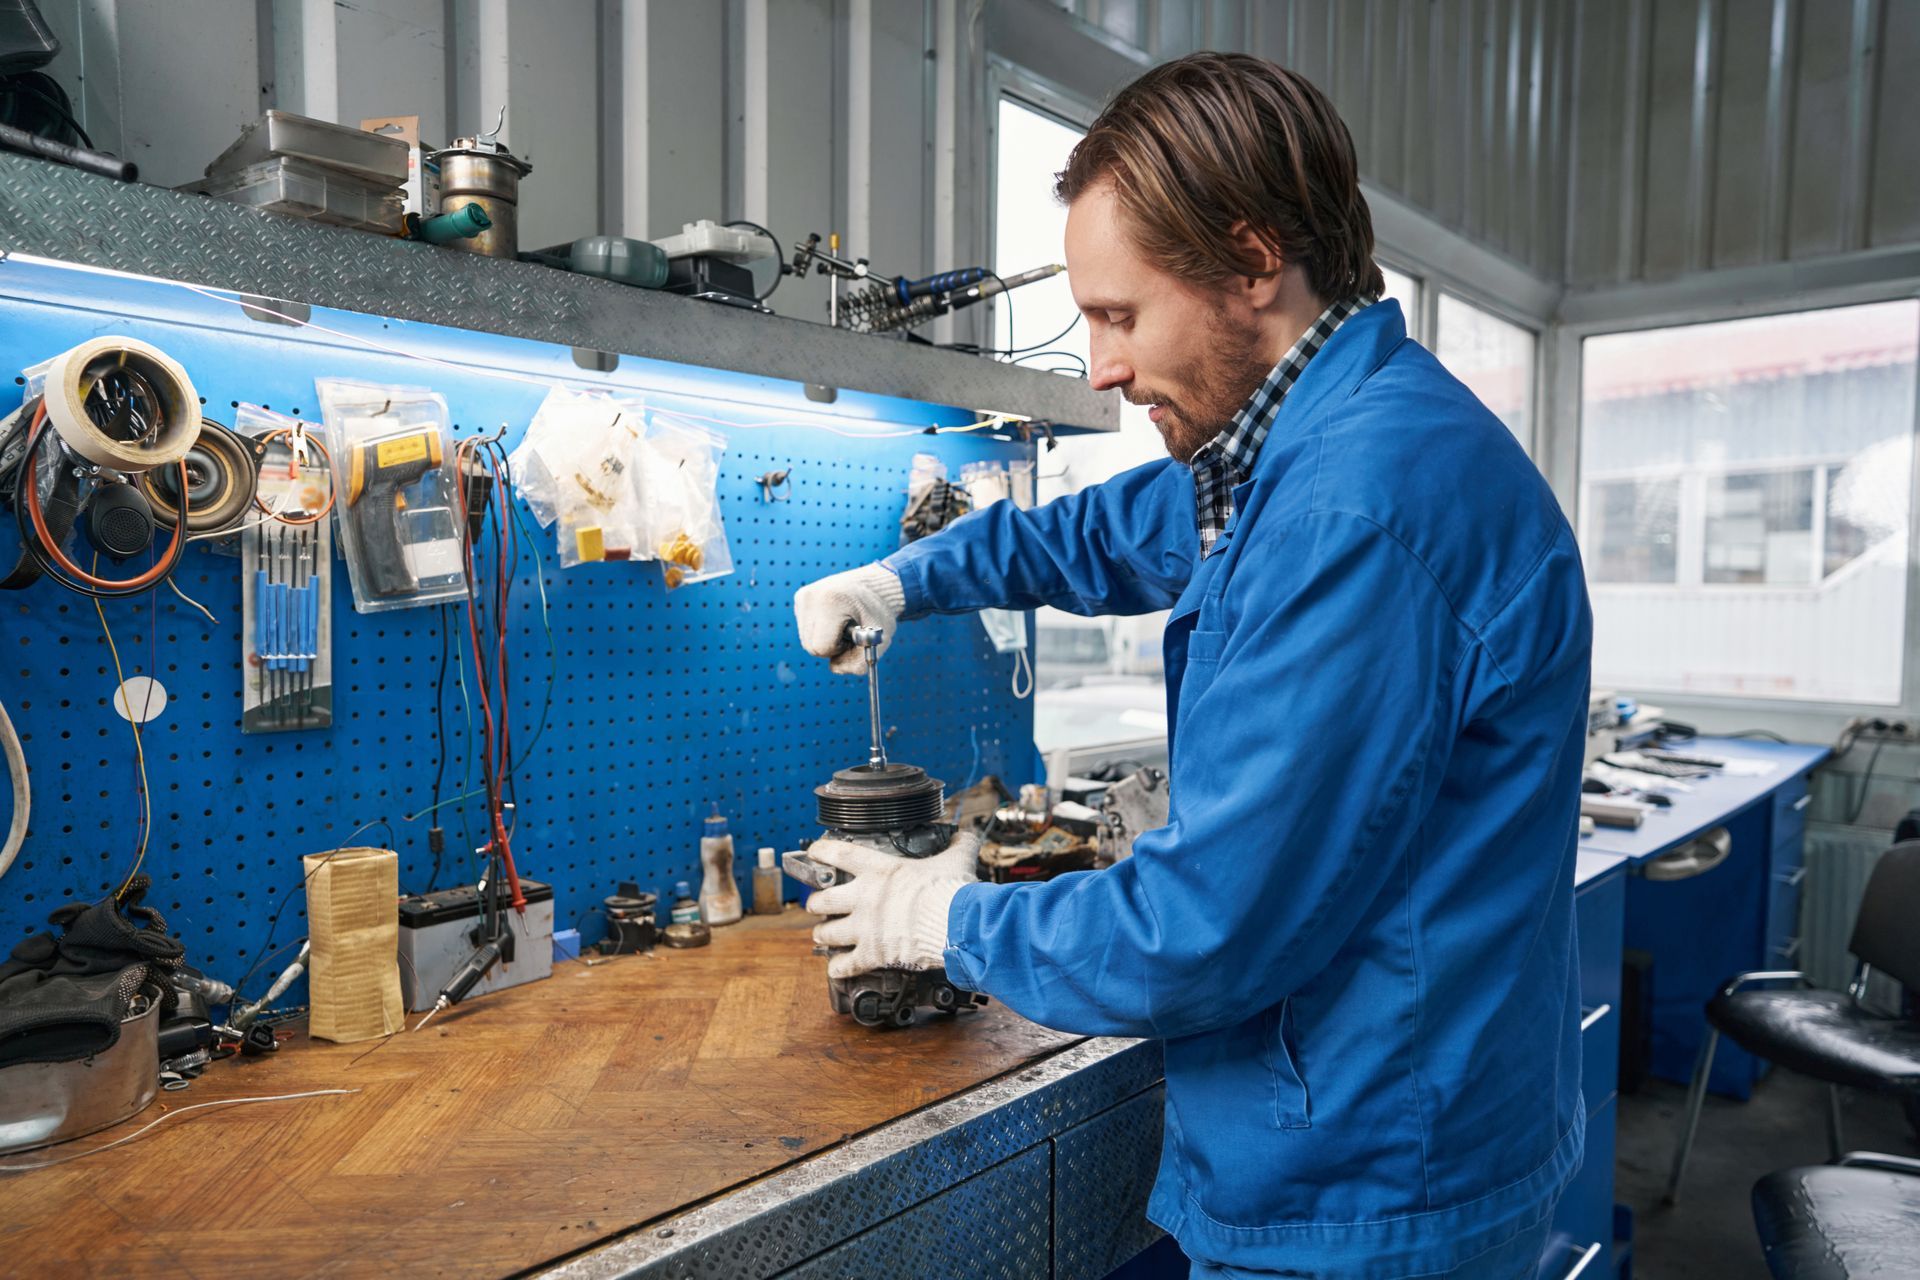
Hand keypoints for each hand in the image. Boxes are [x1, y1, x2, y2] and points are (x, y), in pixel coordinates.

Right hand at [794, 563, 905, 674]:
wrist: (874, 585)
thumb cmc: (878, 611)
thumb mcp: (878, 640)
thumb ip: (859, 662)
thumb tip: (835, 667)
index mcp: (831, 602)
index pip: (822, 647)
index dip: (840, 649)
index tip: (854, 637)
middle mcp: (811, 597)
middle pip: (810, 646)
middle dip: (831, 646)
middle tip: (850, 632)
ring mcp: (804, 596)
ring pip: (806, 639)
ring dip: (825, 639)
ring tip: (843, 624)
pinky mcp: (801, 598)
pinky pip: (805, 628)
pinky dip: (820, 629)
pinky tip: (835, 617)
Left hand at [804, 834, 980, 979]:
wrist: (955, 924)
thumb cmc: (952, 891)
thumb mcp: (955, 860)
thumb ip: (958, 846)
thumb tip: (966, 836)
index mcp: (881, 870)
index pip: (840, 854)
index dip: (821, 852)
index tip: (813, 852)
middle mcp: (865, 897)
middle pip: (823, 900)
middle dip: (816, 903)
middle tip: (816, 904)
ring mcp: (865, 927)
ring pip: (828, 933)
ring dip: (822, 934)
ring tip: (821, 935)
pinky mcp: (872, 953)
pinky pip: (846, 964)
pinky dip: (839, 968)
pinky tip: (836, 968)